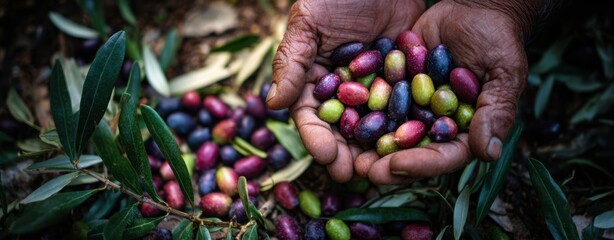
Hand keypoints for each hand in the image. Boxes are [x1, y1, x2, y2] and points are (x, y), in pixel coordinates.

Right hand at [266, 0, 425, 181]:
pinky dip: (408, 129)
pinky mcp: (403, 84)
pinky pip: (405, 111)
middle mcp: (342, 92)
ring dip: (376, 152)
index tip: (326, 156)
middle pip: (341, 132)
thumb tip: (273, 103)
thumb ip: (292, 61)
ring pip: (373, 128)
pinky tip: (415, 147)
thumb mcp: (309, 21)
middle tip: (354, 174)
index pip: (311, 117)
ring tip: (383, 170)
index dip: (316, 139)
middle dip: (346, 155)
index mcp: (313, 81)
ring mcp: (374, 90)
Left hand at [357, 0, 533, 183]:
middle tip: (363, 170)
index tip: (397, 165)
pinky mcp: (395, 87)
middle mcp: (435, 124)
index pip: (444, 156)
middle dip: (386, 163)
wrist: (473, 9)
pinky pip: (375, 101)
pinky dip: (358, 109)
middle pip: (411, 152)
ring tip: (343, 153)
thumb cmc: (498, 40)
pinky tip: (337, 116)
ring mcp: (413, 107)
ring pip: (388, 132)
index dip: (422, 164)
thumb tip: (488, 152)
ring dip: (366, 144)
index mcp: (465, 131)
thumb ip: (497, 112)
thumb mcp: (504, 73)